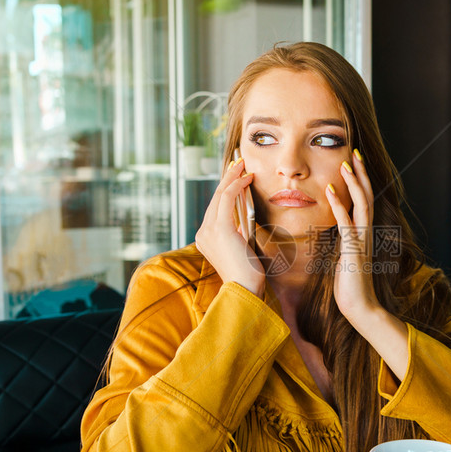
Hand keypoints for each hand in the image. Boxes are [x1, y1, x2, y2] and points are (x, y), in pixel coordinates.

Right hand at [195, 158, 264, 296]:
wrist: (244, 289)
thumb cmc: (247, 273)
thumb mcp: (241, 248)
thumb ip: (238, 232)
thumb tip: (243, 216)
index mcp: (206, 238)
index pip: (215, 208)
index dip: (226, 189)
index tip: (237, 176)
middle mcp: (203, 233)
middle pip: (215, 198)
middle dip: (227, 178)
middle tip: (239, 162)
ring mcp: (208, 231)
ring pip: (219, 195)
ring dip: (232, 177)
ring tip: (243, 165)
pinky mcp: (219, 229)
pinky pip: (226, 199)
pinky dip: (236, 185)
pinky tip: (247, 178)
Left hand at [324, 149, 378, 321]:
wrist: (360, 306)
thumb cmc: (349, 285)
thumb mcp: (345, 258)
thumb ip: (344, 242)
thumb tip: (336, 232)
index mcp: (363, 233)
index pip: (364, 200)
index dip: (360, 180)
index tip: (353, 162)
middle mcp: (367, 232)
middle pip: (367, 195)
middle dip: (361, 173)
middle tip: (355, 152)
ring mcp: (362, 239)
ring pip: (362, 203)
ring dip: (354, 182)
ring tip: (346, 163)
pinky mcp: (354, 249)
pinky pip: (347, 222)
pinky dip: (338, 204)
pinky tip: (329, 190)